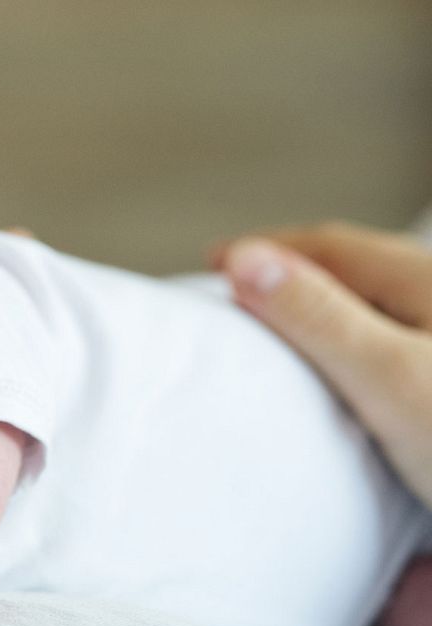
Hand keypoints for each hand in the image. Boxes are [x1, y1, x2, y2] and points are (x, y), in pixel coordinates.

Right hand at [217, 222, 431, 505]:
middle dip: (297, 272)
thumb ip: (317, 318)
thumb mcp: (391, 380)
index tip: (213, 264)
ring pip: (389, 304)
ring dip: (333, 306)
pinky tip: (365, 374)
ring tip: (292, 329)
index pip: (329, 245)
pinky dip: (365, 340)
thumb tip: (242, 259)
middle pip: (361, 268)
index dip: (265, 249)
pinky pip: (408, 338)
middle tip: (242, 294)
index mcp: (429, 282)